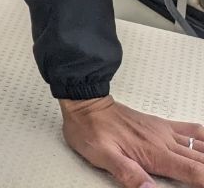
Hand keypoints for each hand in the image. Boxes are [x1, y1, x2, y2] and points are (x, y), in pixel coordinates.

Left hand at [61, 95, 203, 186]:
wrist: (86, 104)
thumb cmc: (92, 130)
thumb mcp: (104, 156)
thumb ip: (128, 174)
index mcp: (154, 153)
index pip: (192, 171)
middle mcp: (163, 141)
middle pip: (200, 160)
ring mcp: (163, 132)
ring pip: (199, 145)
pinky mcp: (161, 125)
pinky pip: (190, 129)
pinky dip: (203, 138)